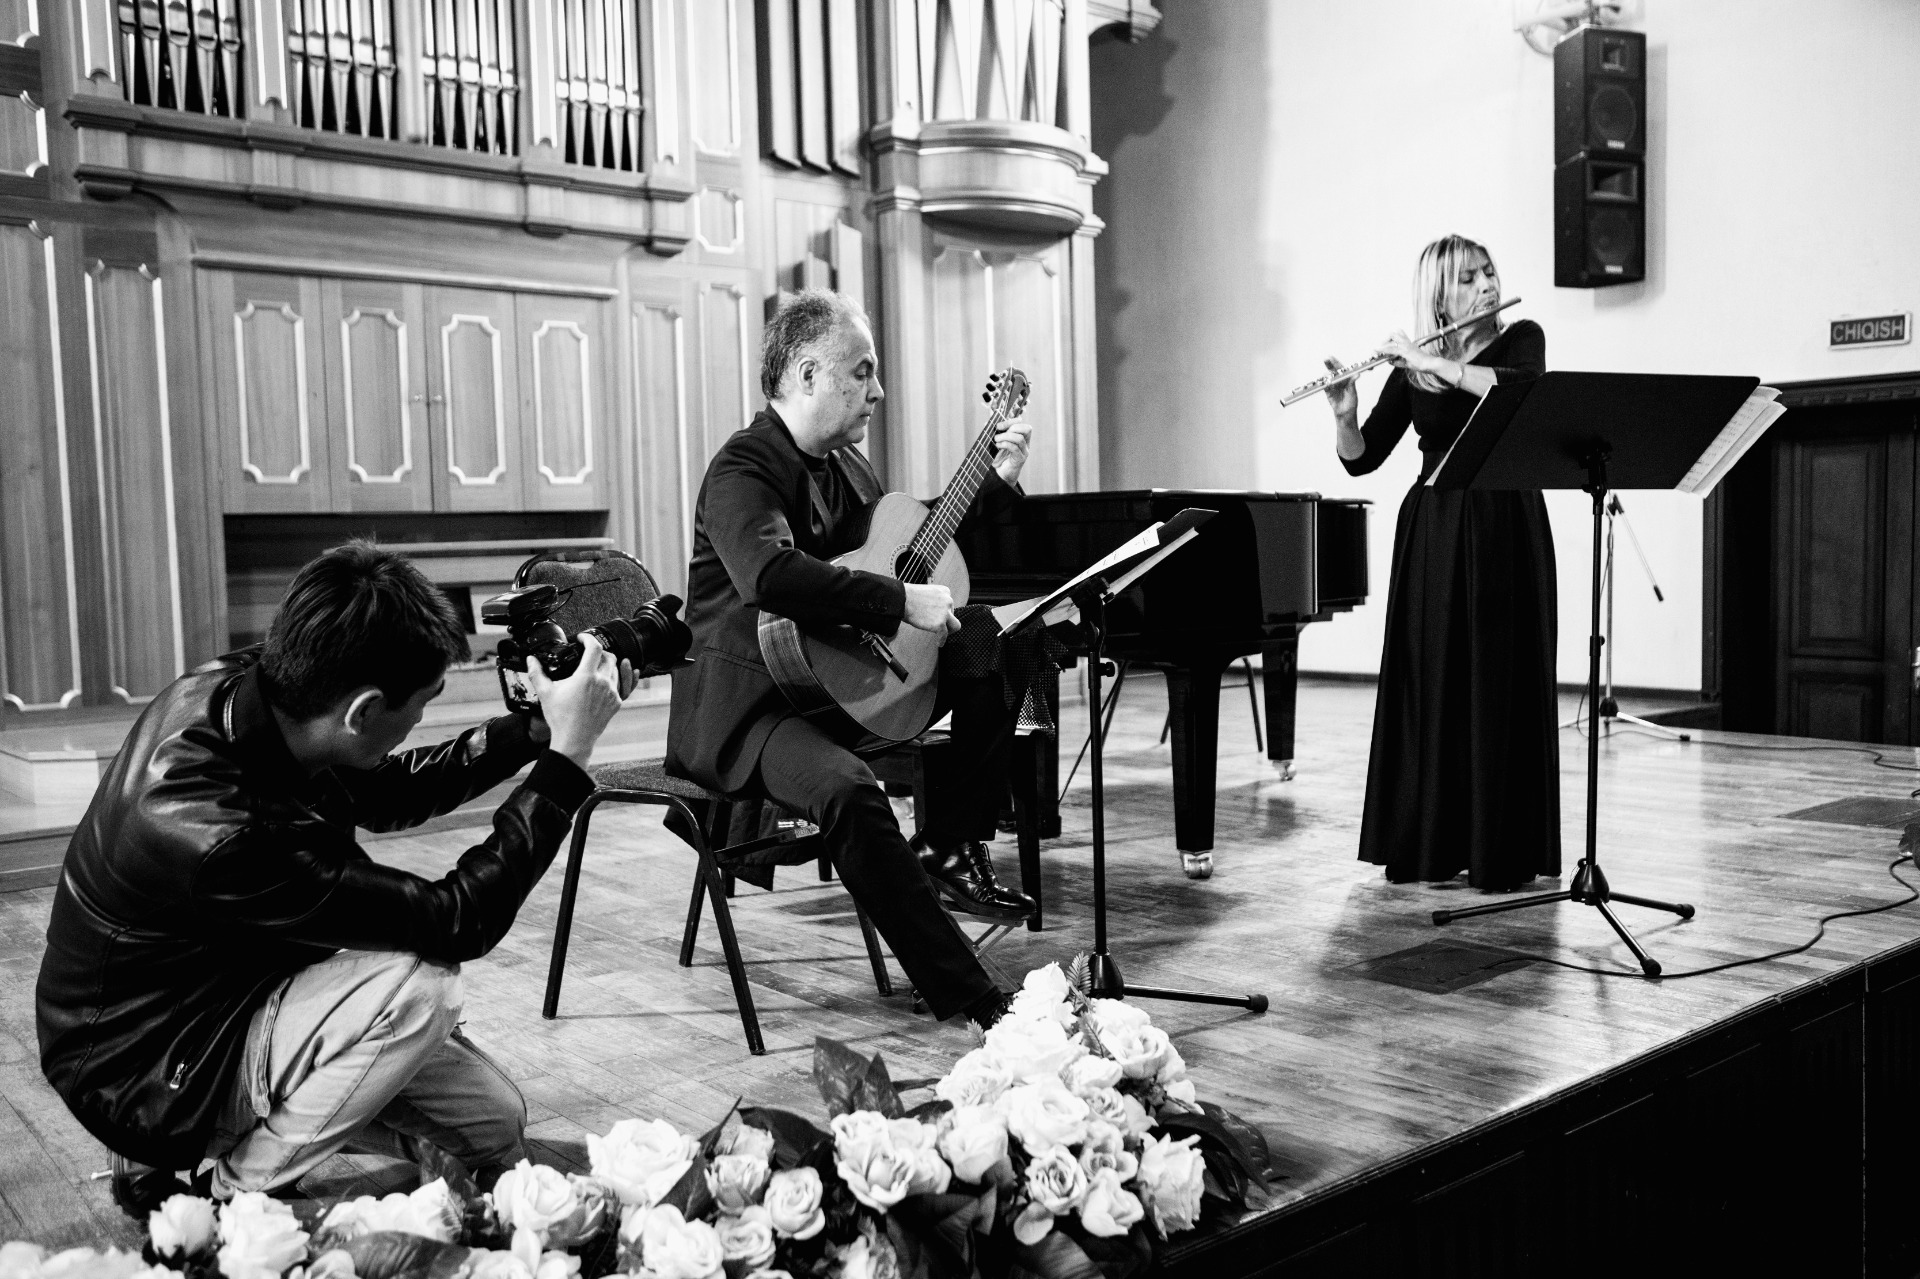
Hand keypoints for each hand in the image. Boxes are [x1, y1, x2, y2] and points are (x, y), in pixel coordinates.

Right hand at [526, 632, 625, 768]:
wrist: (574, 740)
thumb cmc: (560, 718)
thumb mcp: (545, 693)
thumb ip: (537, 673)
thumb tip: (531, 660)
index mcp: (586, 677)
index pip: (594, 648)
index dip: (588, 638)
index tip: (582, 639)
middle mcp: (602, 683)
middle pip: (608, 656)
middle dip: (598, 651)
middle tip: (588, 653)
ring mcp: (612, 693)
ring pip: (615, 669)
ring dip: (607, 664)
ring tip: (596, 666)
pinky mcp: (617, 702)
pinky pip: (622, 685)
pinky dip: (619, 677)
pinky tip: (619, 674)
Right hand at [902, 582, 961, 636]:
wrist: (901, 600)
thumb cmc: (908, 597)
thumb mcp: (927, 593)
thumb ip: (934, 600)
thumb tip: (932, 610)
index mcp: (945, 592)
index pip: (950, 605)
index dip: (944, 612)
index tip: (939, 617)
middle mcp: (948, 601)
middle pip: (953, 615)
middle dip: (947, 621)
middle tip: (941, 626)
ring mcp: (945, 613)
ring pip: (955, 626)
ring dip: (948, 630)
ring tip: (942, 634)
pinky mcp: (940, 623)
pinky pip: (944, 635)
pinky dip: (942, 640)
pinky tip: (939, 642)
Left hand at [992, 416, 1032, 485]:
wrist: (999, 475)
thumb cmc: (998, 458)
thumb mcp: (996, 442)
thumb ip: (994, 432)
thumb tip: (987, 422)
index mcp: (1022, 438)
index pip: (1023, 424)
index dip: (1012, 421)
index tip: (998, 424)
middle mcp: (1026, 444)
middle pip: (1027, 429)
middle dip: (1011, 426)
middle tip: (998, 430)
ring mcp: (1024, 452)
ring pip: (1019, 438)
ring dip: (1005, 436)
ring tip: (996, 439)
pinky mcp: (1020, 459)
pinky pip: (1015, 448)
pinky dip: (1005, 444)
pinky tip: (998, 446)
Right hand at [1322, 357, 1357, 417]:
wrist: (1345, 414)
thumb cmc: (1351, 402)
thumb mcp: (1353, 392)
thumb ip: (1352, 383)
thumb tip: (1357, 374)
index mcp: (1346, 379)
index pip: (1340, 369)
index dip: (1335, 362)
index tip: (1331, 357)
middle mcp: (1339, 381)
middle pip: (1332, 371)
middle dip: (1329, 364)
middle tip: (1325, 359)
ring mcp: (1332, 386)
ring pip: (1328, 378)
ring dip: (1327, 375)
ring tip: (1327, 375)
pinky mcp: (1328, 393)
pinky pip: (1324, 386)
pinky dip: (1324, 384)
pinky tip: (1324, 382)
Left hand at [1378, 330, 1445, 376]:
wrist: (1429, 364)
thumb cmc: (1421, 363)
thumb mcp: (1406, 363)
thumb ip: (1397, 361)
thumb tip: (1390, 361)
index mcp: (1408, 343)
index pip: (1398, 334)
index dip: (1388, 338)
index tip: (1382, 346)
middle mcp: (1407, 342)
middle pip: (1393, 333)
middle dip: (1384, 340)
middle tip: (1380, 348)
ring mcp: (1406, 345)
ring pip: (1391, 339)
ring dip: (1382, 345)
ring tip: (1376, 350)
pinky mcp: (1405, 351)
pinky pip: (1392, 349)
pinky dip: (1383, 349)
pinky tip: (1378, 351)